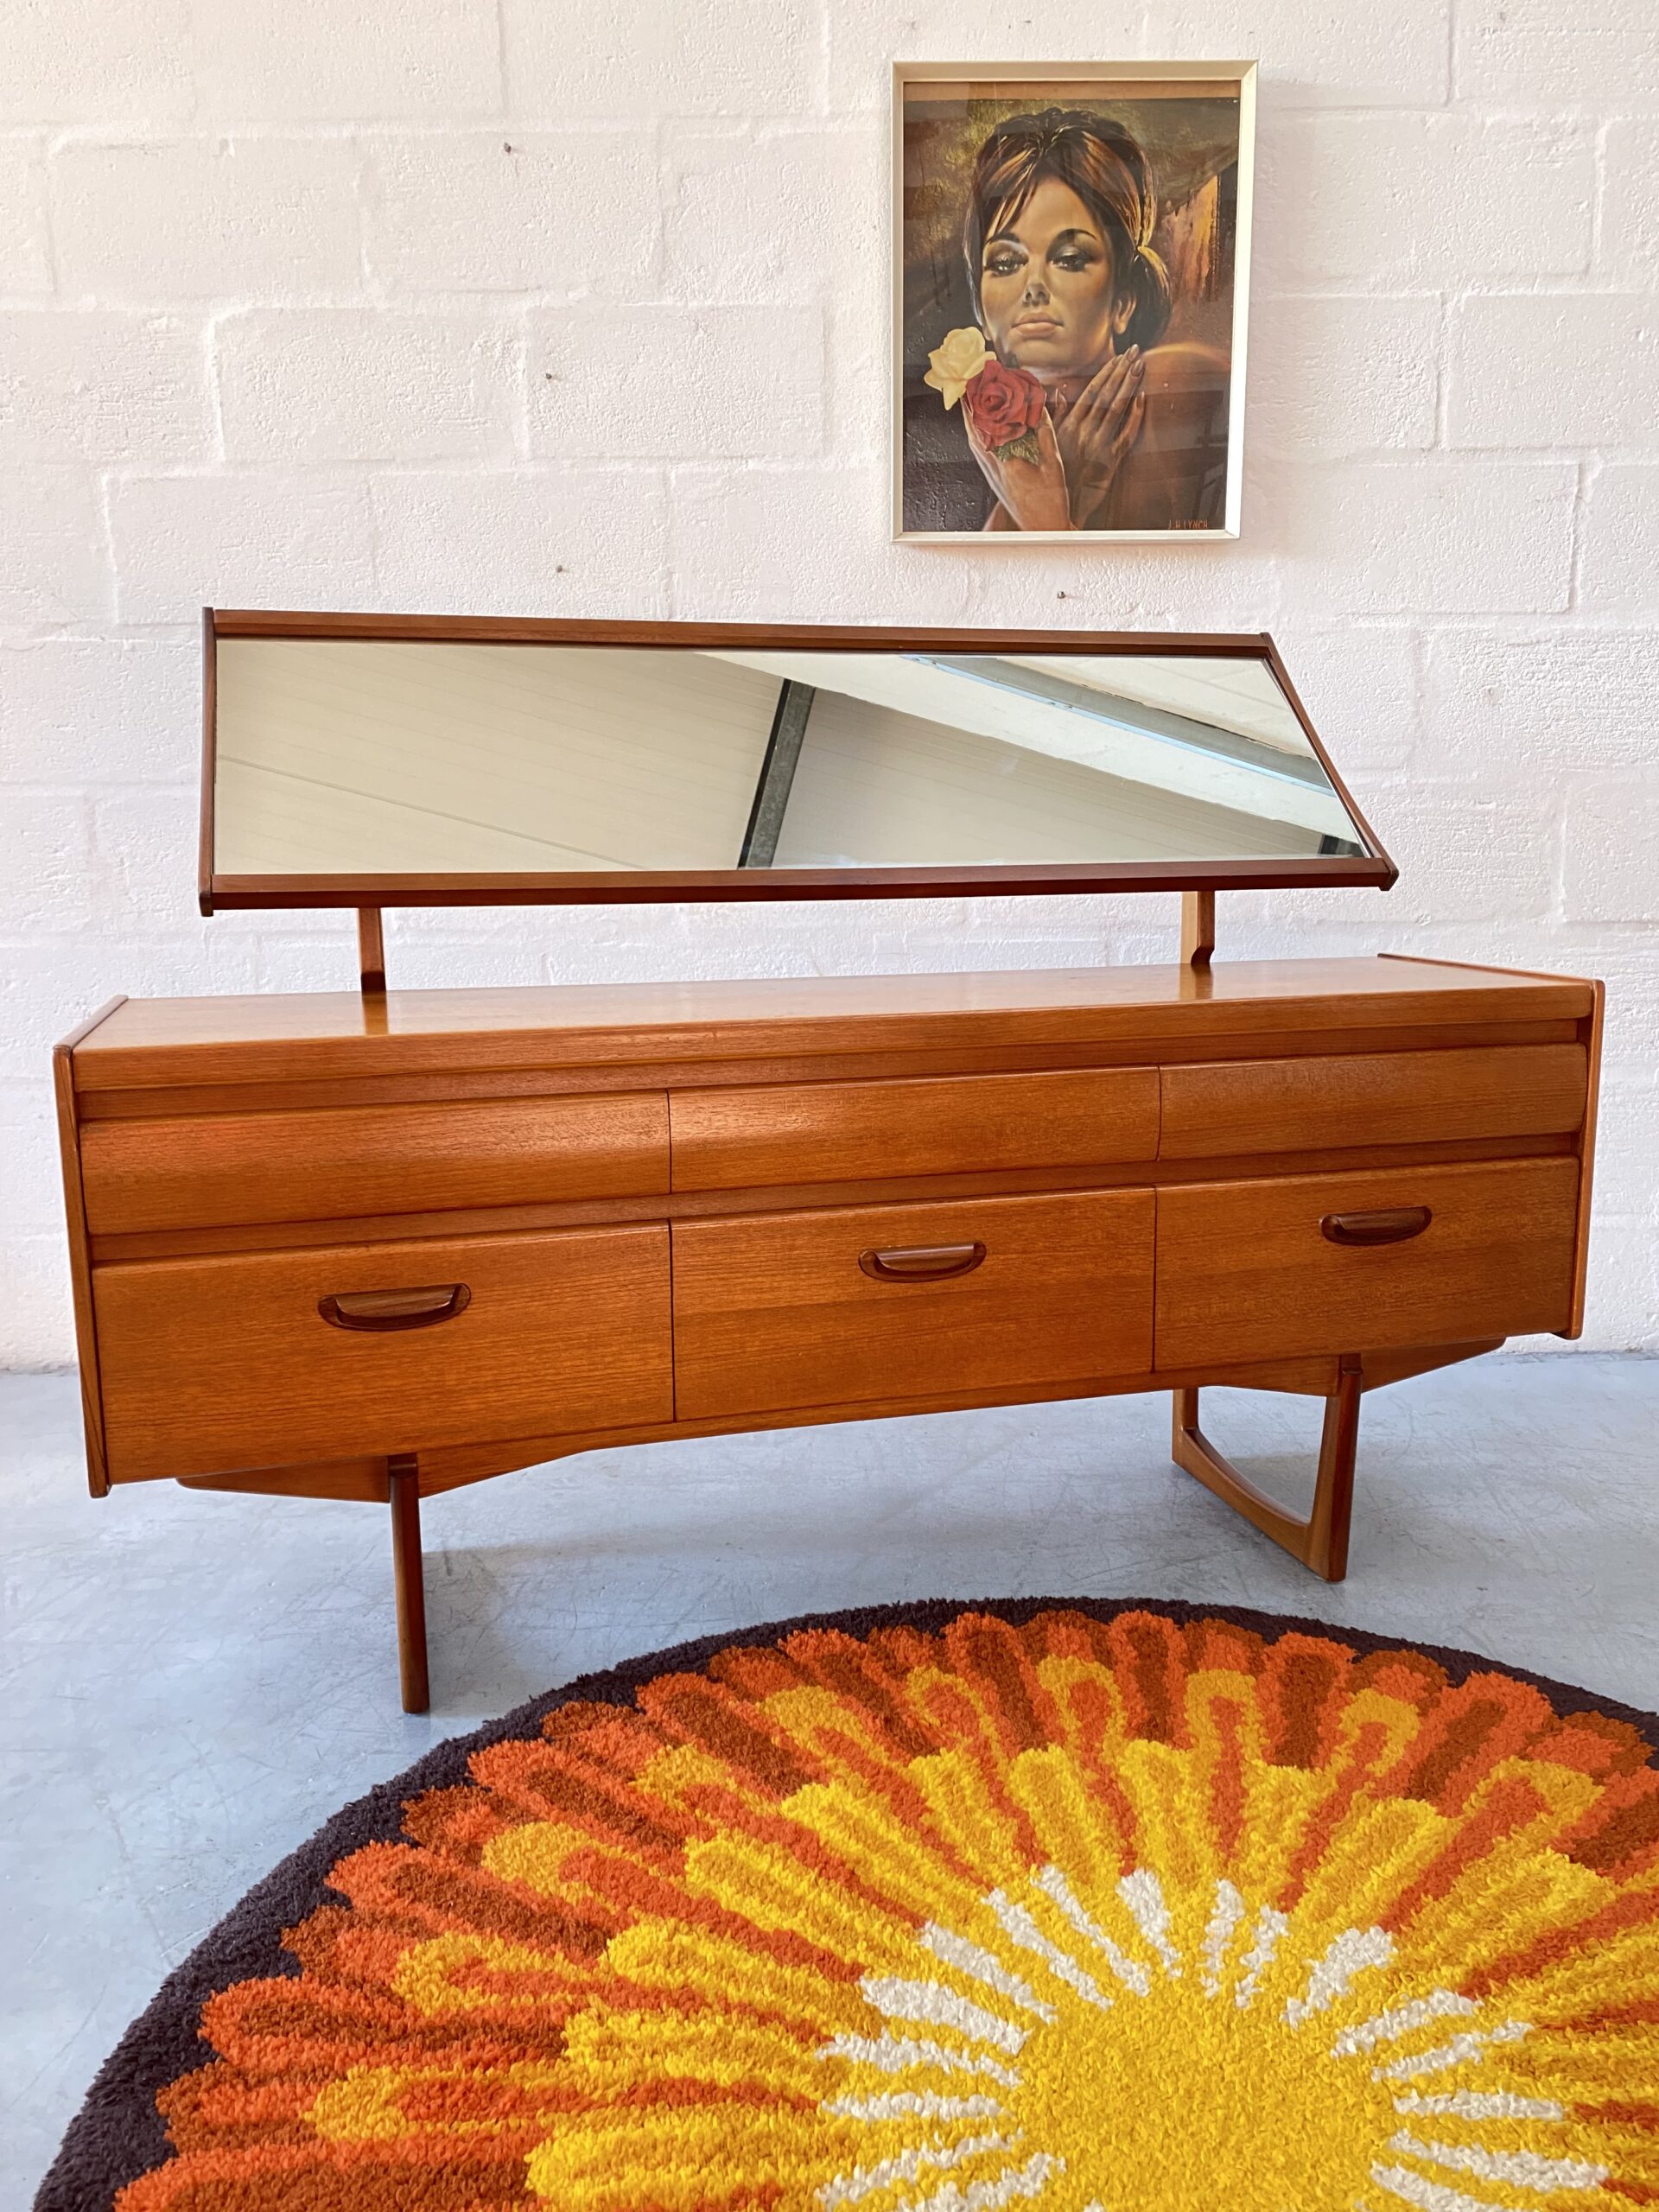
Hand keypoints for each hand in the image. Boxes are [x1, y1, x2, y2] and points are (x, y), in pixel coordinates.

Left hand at [963, 400, 1072, 532]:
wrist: (1044, 530)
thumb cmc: (1051, 502)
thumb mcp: (1053, 463)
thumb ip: (1045, 434)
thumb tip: (1039, 409)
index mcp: (1008, 463)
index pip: (990, 427)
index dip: (984, 403)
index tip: (981, 384)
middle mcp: (994, 470)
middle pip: (975, 432)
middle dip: (970, 408)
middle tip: (967, 387)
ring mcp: (992, 477)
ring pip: (974, 444)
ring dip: (971, 422)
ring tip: (968, 403)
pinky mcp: (994, 482)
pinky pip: (980, 454)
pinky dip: (977, 437)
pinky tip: (978, 431)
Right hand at [1053, 346, 1146, 528]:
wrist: (1061, 504)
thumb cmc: (1055, 473)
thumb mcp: (1049, 442)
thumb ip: (1055, 415)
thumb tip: (1059, 390)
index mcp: (1069, 426)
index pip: (1090, 392)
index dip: (1105, 372)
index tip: (1117, 356)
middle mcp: (1085, 432)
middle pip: (1106, 396)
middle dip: (1121, 372)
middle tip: (1134, 352)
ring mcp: (1099, 445)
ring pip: (1117, 410)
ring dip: (1129, 386)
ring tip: (1140, 366)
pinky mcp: (1111, 461)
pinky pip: (1126, 435)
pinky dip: (1135, 416)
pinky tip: (1142, 399)